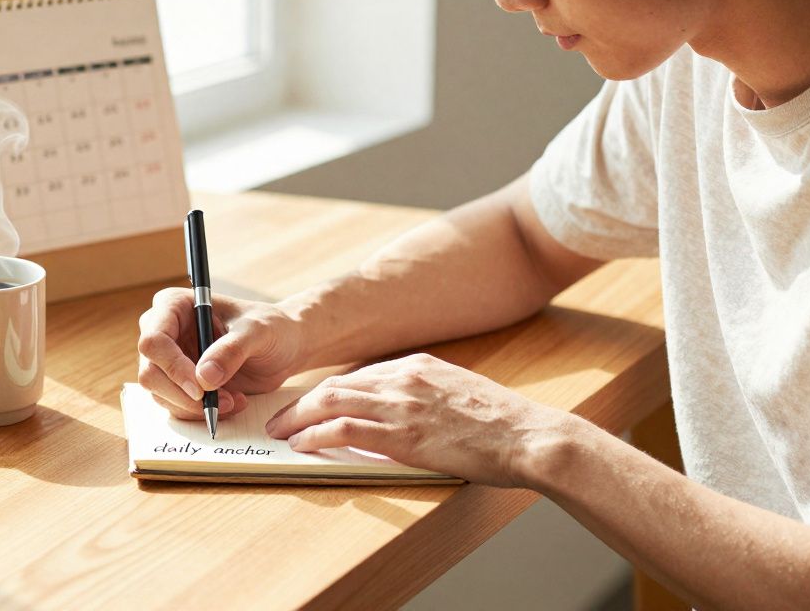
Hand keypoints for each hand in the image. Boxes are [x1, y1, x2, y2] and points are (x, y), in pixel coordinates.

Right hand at [137, 287, 306, 419]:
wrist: (283, 346)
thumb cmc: (270, 327)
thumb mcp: (257, 332)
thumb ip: (232, 350)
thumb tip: (204, 377)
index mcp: (174, 306)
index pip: (153, 340)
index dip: (172, 367)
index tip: (201, 389)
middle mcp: (164, 332)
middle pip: (150, 373)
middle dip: (185, 395)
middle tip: (225, 401)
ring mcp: (169, 360)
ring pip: (160, 395)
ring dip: (196, 407)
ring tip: (235, 400)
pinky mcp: (179, 383)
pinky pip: (176, 406)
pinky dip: (202, 413)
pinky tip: (232, 402)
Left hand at [264, 354, 570, 486]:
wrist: (529, 436)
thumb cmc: (503, 424)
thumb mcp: (460, 393)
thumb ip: (427, 395)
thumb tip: (403, 412)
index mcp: (419, 365)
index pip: (359, 376)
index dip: (328, 392)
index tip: (311, 404)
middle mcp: (405, 378)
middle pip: (336, 386)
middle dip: (302, 403)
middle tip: (280, 418)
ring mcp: (402, 405)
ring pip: (332, 403)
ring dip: (298, 419)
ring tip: (280, 433)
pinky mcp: (404, 436)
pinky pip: (345, 430)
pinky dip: (316, 435)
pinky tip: (302, 445)